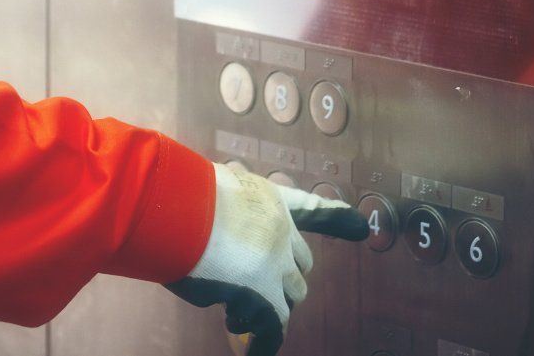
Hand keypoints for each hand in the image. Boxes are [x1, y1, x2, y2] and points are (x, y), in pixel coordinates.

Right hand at [166, 161, 367, 354]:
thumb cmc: (174, 196)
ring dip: (268, 306)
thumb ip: (221, 216)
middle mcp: (279, 227)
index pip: (308, 208)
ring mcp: (276, 261)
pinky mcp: (263, 292)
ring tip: (234, 312)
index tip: (360, 228)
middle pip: (301, 264)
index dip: (336, 219)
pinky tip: (252, 351)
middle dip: (283, 280)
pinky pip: (273, 325)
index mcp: (267, 198)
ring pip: (291, 295)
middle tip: (250, 291)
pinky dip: (263, 341)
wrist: (173, 205)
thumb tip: (219, 254)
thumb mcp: (207, 194)